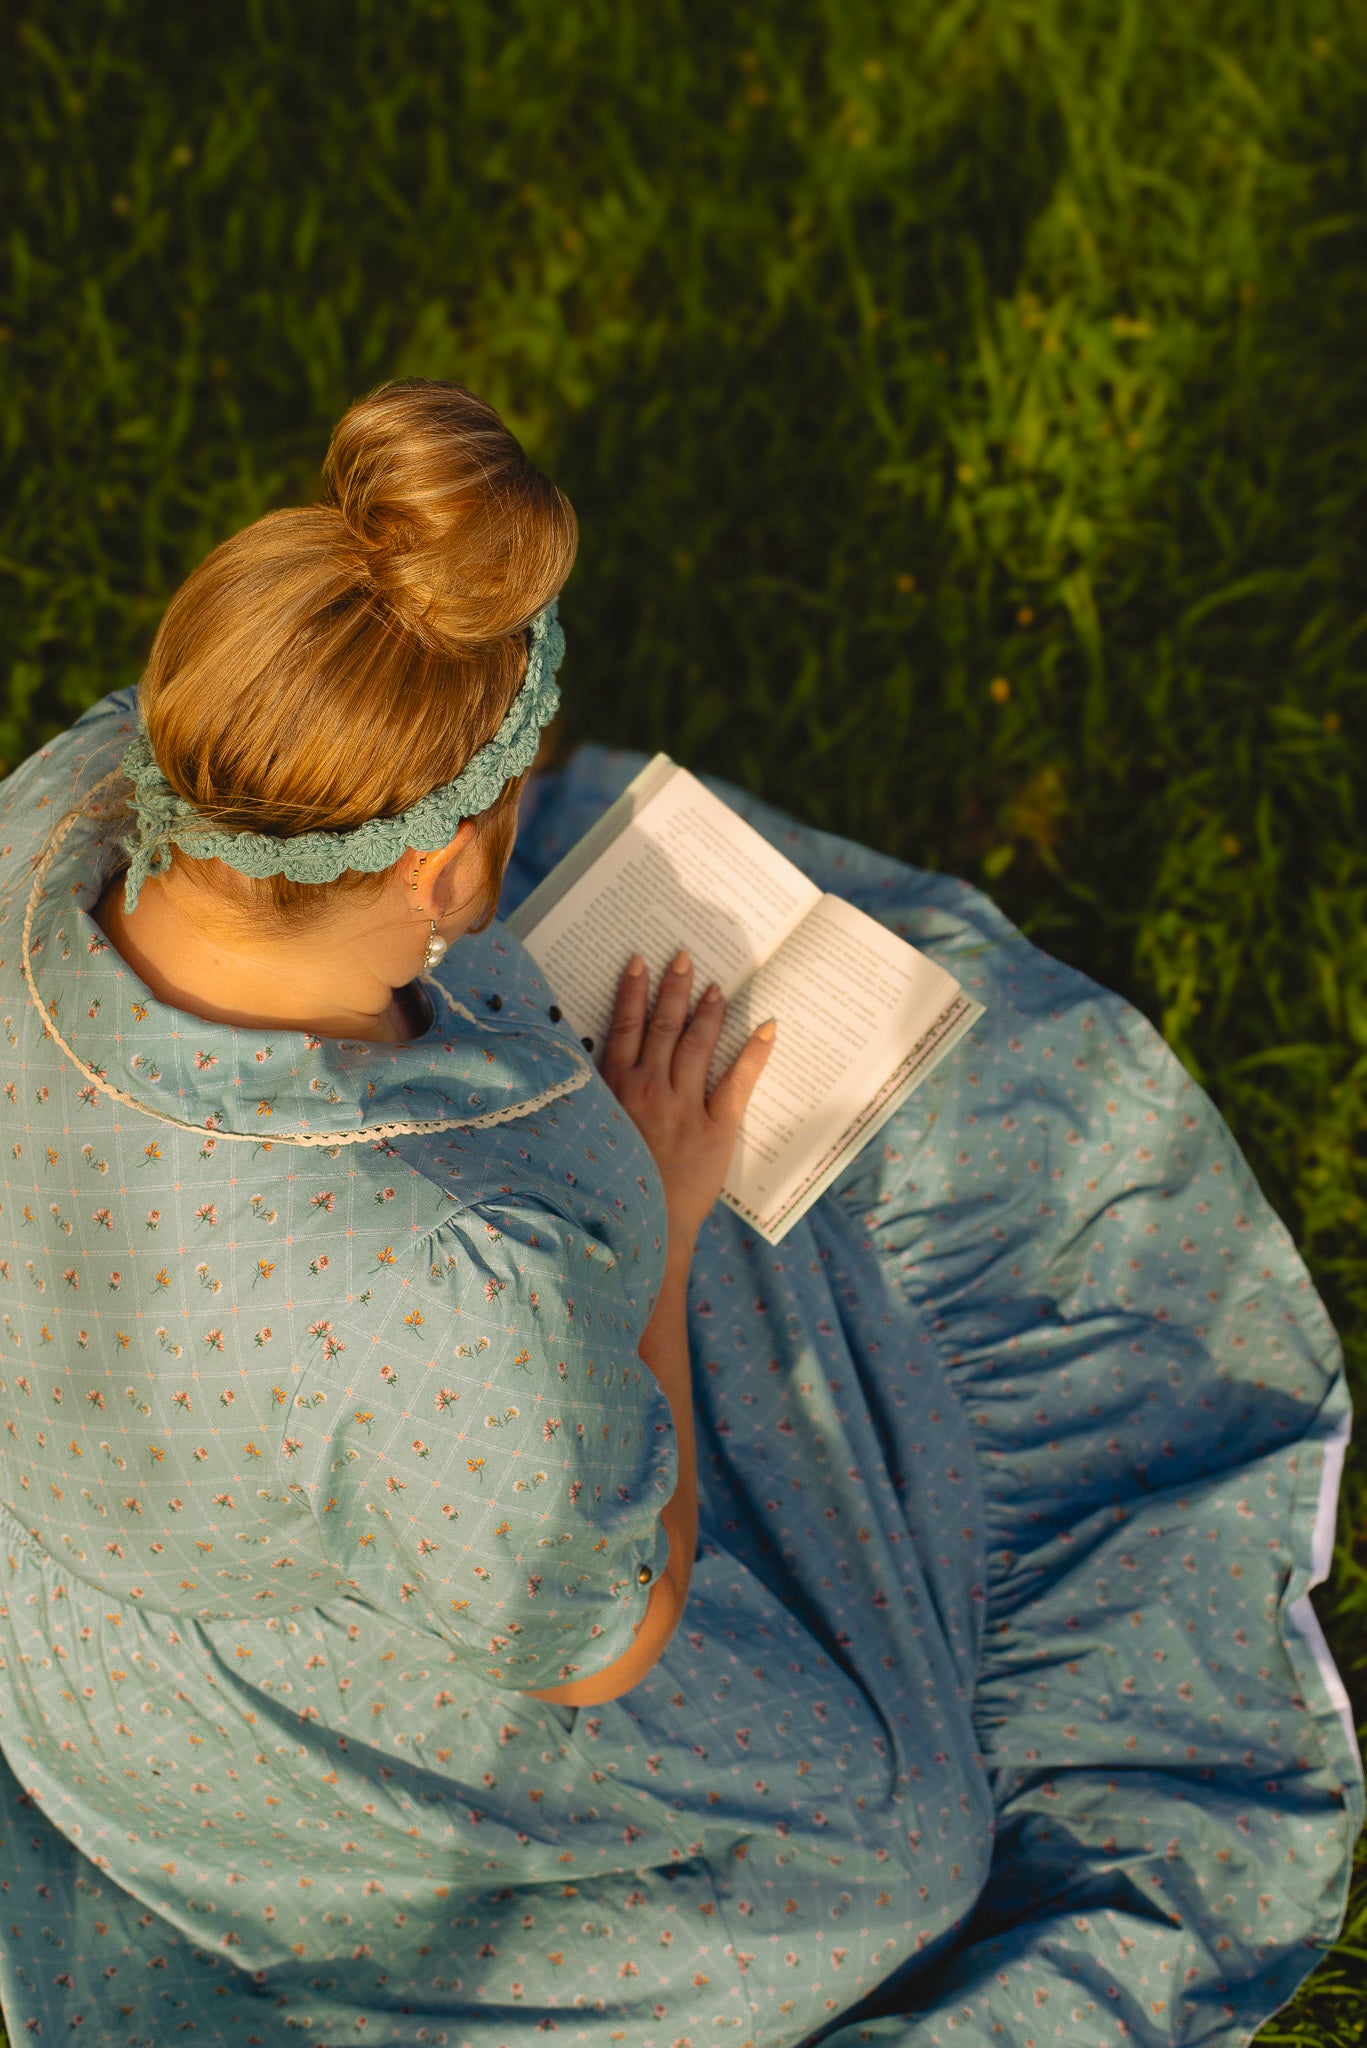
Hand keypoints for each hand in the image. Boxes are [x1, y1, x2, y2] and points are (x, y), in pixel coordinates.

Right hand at [600, 949, 775, 1245]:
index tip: (638, 962)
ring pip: (697, 1044)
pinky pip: (738, 1081)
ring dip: (707, 1011)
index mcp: (614, 1091)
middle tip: (683, 956)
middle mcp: (649, 1090)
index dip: (632, 992)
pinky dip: (753, 1052)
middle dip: (673, 988)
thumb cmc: (613, 1187)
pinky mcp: (716, 1127)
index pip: (623, 1028)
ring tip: (715, 985)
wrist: (641, 1228)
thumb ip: (599, 1103)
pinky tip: (766, 1027)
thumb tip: (602, 1074)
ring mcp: (684, 1106)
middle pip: (663, 1027)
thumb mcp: (591, 1136)